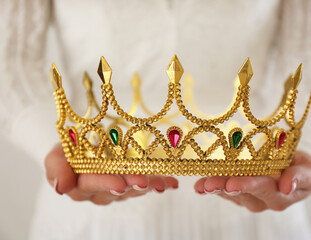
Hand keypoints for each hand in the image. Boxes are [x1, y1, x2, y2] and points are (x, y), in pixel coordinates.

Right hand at [45, 143, 177, 204]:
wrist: (81, 147)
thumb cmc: (68, 151)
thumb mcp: (56, 154)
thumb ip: (56, 168)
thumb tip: (61, 187)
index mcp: (80, 185)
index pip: (92, 183)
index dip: (106, 183)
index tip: (119, 183)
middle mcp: (101, 191)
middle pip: (118, 188)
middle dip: (132, 184)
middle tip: (144, 181)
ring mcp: (119, 188)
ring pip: (135, 188)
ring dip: (150, 184)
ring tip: (164, 182)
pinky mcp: (133, 183)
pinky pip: (148, 184)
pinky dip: (161, 182)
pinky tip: (172, 182)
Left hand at [194, 151, 310, 211]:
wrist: (292, 165)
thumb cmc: (301, 166)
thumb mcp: (309, 168)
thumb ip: (301, 177)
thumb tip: (286, 187)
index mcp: (281, 194)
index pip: (263, 188)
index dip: (247, 185)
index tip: (232, 184)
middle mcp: (263, 200)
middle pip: (241, 193)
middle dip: (224, 188)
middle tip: (209, 184)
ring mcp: (249, 197)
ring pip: (229, 193)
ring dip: (214, 188)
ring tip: (201, 185)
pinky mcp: (237, 192)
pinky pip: (223, 190)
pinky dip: (210, 187)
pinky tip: (198, 187)